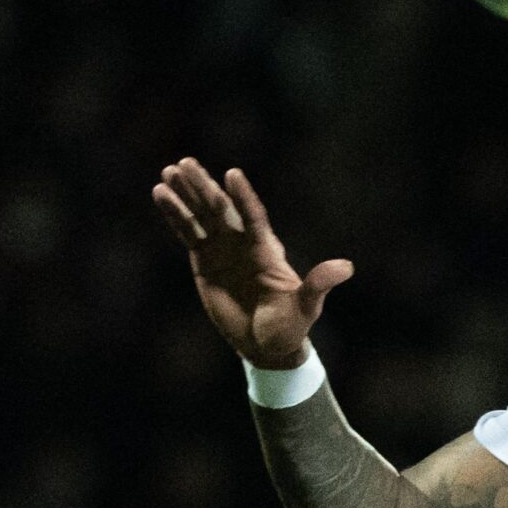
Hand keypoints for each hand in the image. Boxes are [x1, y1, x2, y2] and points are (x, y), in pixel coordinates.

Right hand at [151, 158, 352, 368]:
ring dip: (184, 195)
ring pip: (200, 216)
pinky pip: (186, 232)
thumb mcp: (306, 306)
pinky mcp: (203, 259)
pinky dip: (174, 215)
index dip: (243, 197)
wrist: (266, 344)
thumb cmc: (290, 326)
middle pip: (221, 208)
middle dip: (203, 186)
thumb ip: (318, 285)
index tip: (232, 175)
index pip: (253, 216)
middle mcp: (242, 242)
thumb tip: (346, 268)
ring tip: (167, 172)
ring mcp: (222, 248)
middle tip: (185, 163)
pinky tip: (160, 195)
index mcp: (266, 249)